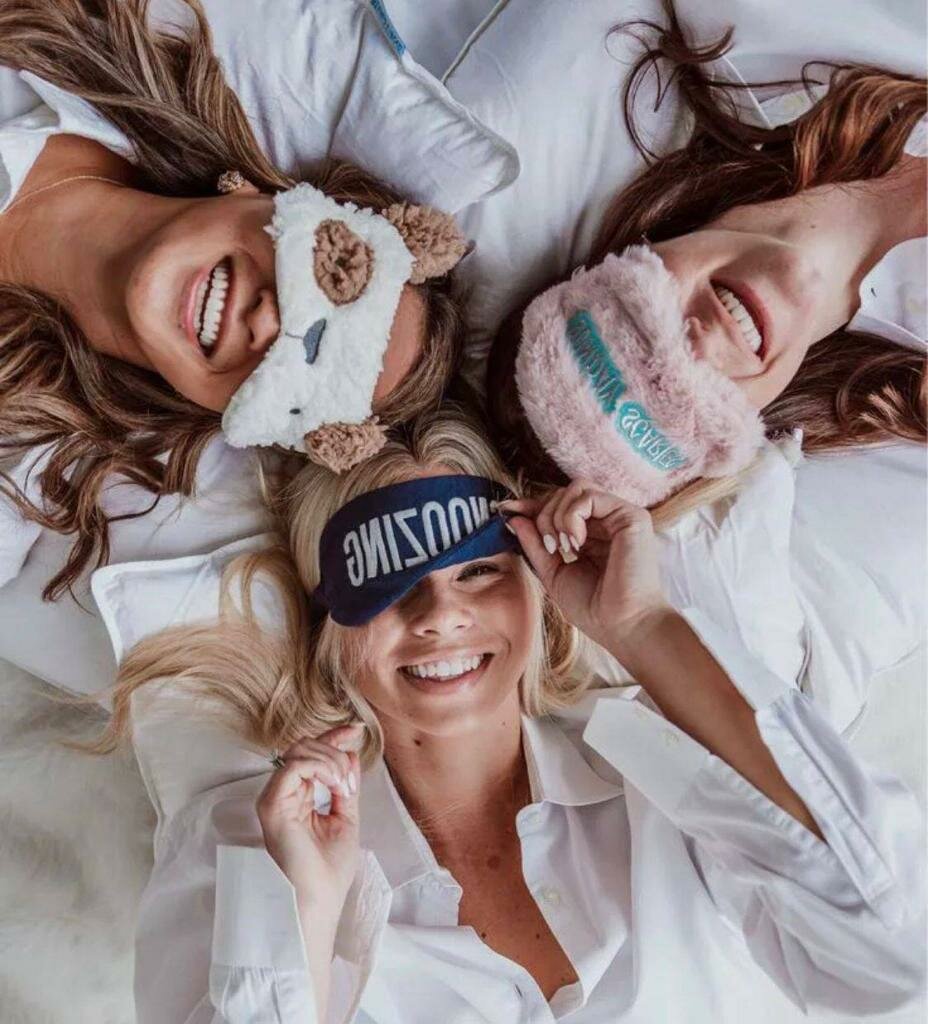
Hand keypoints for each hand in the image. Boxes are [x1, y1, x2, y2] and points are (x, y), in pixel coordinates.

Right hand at [257, 724, 362, 915]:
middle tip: (350, 780)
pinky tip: (334, 785)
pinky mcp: (272, 804)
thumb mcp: (346, 817)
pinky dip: (320, 767)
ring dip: (330, 760)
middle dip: (334, 750)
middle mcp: (283, 794)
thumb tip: (350, 752)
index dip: (333, 737)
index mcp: (299, 797)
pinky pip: (294, 767)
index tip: (355, 728)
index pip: (311, 754)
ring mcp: (275, 798)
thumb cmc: (329, 870)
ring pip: (299, 751)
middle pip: (304, 746)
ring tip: (344, 787)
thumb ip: (345, 786)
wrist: (319, 900)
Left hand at [502, 481, 670, 656]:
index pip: (560, 505)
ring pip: (575, 488)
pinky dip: (571, 516)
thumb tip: (514, 517)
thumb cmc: (593, 608)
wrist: (621, 627)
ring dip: (557, 516)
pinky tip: (576, 542)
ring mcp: (620, 516)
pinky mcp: (631, 516)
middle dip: (544, 515)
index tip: (507, 510)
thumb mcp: (553, 572)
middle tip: (550, 548)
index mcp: (592, 534)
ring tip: (563, 547)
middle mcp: (608, 521)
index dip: (532, 505)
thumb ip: (535, 543)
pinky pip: (588, 495)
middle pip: (564, 493)